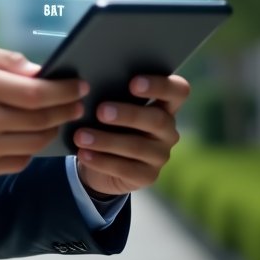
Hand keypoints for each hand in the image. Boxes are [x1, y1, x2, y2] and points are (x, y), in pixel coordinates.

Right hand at [0, 42, 87, 177]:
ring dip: (52, 131)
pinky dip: (31, 149)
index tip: (79, 87)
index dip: (64, 91)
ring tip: (56, 119)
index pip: (37, 93)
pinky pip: (19, 161)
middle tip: (76, 104)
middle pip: (40, 120)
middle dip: (65, 111)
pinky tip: (29, 136)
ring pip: (34, 143)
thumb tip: (39, 71)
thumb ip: (5, 59)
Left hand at [75, 74, 190, 197]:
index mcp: (165, 105)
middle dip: (128, 114)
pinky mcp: (148, 176)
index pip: (178, 91)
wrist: (100, 160)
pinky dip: (102, 161)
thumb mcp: (111, 106)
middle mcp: (168, 130)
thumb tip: (90, 86)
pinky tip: (84, 154)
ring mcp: (161, 155)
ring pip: (138, 146)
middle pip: (157, 120)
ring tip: (81, 136)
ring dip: (106, 141)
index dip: (160, 85)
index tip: (133, 83)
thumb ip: (111, 95)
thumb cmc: (107, 122)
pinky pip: (126, 169)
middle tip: (100, 111)